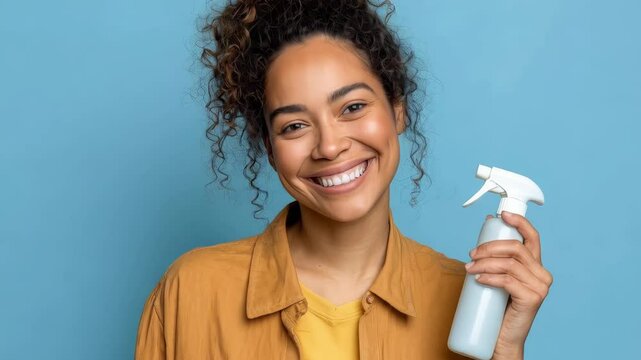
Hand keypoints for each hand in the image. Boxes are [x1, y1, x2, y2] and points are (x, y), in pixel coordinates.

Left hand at [465, 212, 552, 358]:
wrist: (502, 339)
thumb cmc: (497, 308)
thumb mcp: (498, 279)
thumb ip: (496, 262)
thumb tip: (481, 240)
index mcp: (536, 266)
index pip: (533, 237)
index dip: (519, 222)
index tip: (502, 215)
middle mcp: (542, 274)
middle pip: (516, 248)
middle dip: (490, 247)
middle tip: (471, 254)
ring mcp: (540, 287)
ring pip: (509, 264)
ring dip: (485, 262)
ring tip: (469, 268)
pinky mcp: (532, 299)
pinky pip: (508, 280)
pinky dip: (490, 277)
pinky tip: (479, 279)